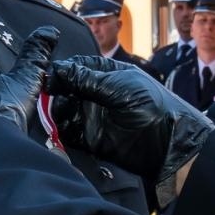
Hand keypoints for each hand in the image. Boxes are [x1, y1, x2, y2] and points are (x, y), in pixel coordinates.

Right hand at [47, 55, 212, 208]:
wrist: (169, 147)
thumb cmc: (154, 108)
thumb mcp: (120, 87)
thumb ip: (87, 79)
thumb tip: (59, 69)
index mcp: (109, 75)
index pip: (78, 66)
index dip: (63, 70)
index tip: (49, 76)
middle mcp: (99, 94)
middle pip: (67, 88)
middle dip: (55, 90)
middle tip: (45, 95)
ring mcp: (95, 116)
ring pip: (65, 110)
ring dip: (54, 110)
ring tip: (48, 112)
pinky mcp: (91, 138)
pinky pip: (68, 132)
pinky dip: (59, 130)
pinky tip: (53, 128)